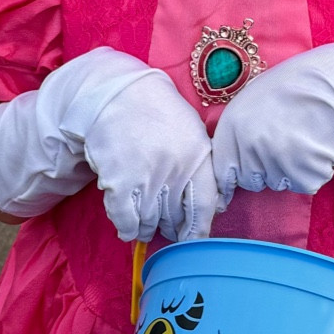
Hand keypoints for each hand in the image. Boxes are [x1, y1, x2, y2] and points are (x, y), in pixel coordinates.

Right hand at [79, 61, 220, 243]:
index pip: (205, 207)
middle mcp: (174, 170)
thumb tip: (215, 208)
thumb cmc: (160, 114)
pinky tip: (128, 228)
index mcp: (198, 157)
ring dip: (148, 229)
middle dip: (172, 228)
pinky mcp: (118, 181)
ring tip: (147, 226)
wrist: (119, 94)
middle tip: (168, 229)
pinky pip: (125, 219)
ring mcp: (146, 177)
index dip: (199, 229)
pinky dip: (127, 228)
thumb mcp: (193, 134)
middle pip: (176, 217)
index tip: (193, 238)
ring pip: (150, 221)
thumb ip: (203, 169)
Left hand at [211, 43, 333, 200]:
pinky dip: (314, 170)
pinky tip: (318, 145)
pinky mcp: (305, 174)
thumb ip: (235, 136)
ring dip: (291, 168)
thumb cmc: (293, 89)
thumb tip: (225, 172)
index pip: (222, 174)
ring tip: (303, 137)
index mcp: (231, 130)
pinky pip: (305, 183)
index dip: (234, 177)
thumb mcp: (249, 103)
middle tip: (285, 139)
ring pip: (279, 183)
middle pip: (252, 181)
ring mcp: (277, 163)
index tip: (244, 177)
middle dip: (265, 169)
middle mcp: (250, 148)